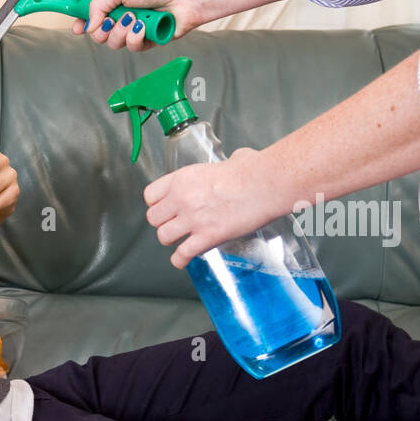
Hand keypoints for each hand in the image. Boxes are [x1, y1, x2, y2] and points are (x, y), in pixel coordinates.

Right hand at [71, 0, 203, 51]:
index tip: (77, 28)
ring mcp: (135, 31)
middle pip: (100, 35)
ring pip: (115, 44)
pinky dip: (136, 37)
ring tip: (135, 19)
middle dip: (104, 29)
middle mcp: (123, 17)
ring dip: (122, 32)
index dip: (83, 23)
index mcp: (115, 2)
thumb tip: (88, 25)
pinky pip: (132, 48)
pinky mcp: (147, 42)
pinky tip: (144, 27)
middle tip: (114, 19)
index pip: (93, 17)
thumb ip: (98, 6)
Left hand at [144, 147, 293, 267]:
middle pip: (153, 218)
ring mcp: (193, 219)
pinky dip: (181, 260)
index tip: (164, 208)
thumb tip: (237, 161)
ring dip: (172, 240)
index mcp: (184, 178)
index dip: (157, 204)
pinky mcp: (207, 237)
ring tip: (181, 239)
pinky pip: (182, 254)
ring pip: (163, 237)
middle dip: (163, 223)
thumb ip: (224, 166)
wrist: (268, 184)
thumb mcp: (229, 160)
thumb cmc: (254, 170)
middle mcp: (182, 198)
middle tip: (174, 224)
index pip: (151, 195)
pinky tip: (183, 259)